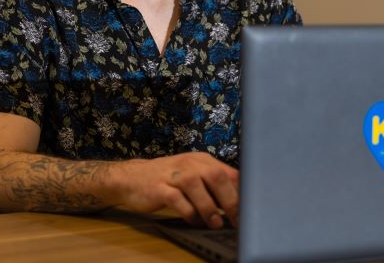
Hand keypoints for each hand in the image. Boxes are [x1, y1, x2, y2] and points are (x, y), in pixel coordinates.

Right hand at [112, 153, 238, 228]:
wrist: (133, 178)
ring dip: (209, 206)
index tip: (250, 209)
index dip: (241, 190)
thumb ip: (213, 186)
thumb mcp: (193, 175)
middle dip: (229, 199)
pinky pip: (176, 199)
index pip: (227, 171)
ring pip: (196, 185)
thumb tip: (239, 204)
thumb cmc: (169, 180)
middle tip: (237, 219)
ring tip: (216, 223)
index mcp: (201, 160)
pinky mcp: (159, 188)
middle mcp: (189, 164)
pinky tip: (194, 221)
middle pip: (215, 175)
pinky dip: (188, 212)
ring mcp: (173, 175)